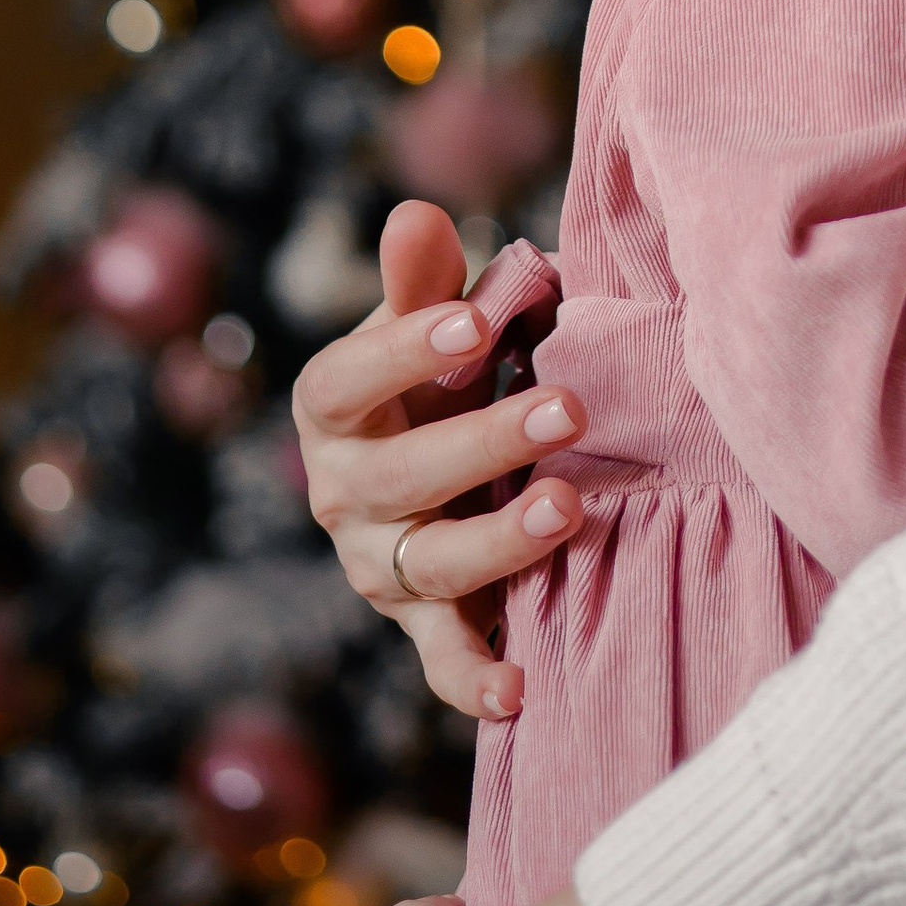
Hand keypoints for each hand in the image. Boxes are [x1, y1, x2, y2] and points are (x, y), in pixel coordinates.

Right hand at [293, 203, 582, 720]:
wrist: (440, 466)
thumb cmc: (439, 377)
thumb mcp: (429, 324)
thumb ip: (421, 278)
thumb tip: (415, 214)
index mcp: (335, 411)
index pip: (344, 384)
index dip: (399, 354)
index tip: (471, 324)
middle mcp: (343, 495)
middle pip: (399, 479)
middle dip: (483, 443)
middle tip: (570, 408)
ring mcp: (380, 566)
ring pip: (428, 565)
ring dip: (499, 544)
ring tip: (570, 509)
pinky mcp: (423, 622)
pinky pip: (441, 660)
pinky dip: (474, 681)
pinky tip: (520, 691)